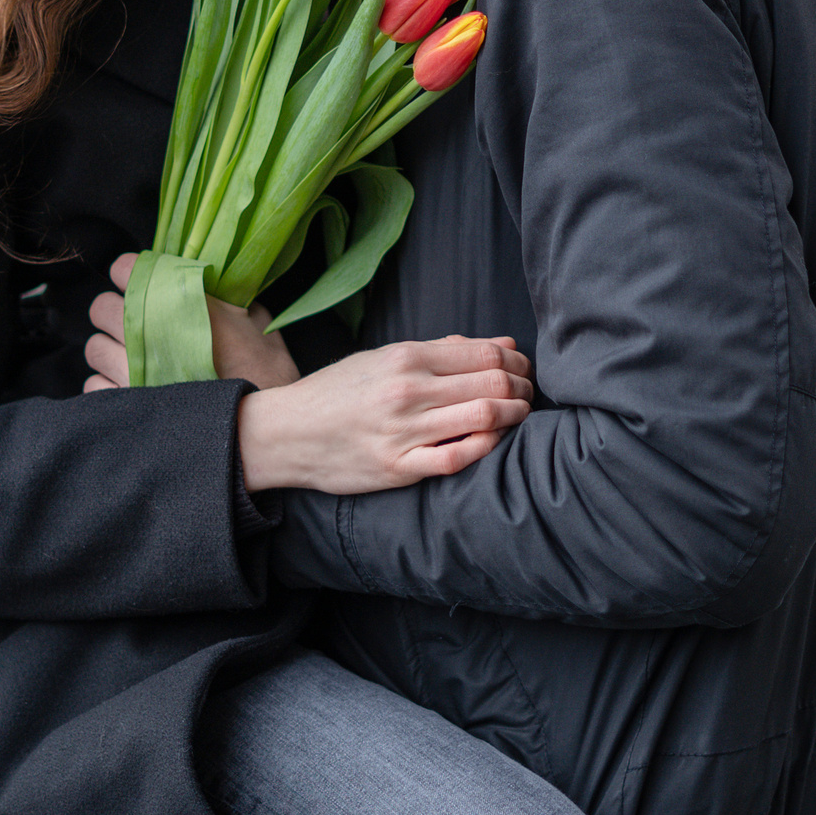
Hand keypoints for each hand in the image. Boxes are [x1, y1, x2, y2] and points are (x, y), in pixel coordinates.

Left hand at [85, 252, 300, 392]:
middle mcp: (148, 332)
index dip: (131, 274)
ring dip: (111, 351)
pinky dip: (109, 386)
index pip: (126, 269)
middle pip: (102, 307)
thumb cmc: (265, 378)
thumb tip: (226, 295)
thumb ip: (235, 304)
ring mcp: (131, 370)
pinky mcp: (123, 404)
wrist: (256, 431)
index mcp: (179, 304)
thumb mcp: (260, 328)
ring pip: (95, 347)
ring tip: (134, 362)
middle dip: (116, 313)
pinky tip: (132, 391)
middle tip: (136, 325)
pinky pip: (95, 385)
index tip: (140, 284)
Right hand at [231, 336, 535, 494]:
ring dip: (513, 416)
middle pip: (491, 384)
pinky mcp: (396, 468)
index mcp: (405, 357)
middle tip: (529, 392)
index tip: (524, 369)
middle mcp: (407, 391)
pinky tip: (493, 441)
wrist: (286, 433)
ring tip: (519, 415)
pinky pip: (455, 459)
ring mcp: (402, 432)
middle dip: (522, 388)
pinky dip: (484, 448)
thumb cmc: (338, 391)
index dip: (516, 362)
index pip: (483, 353)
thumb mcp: (383, 357)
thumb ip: (442, 351)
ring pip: (482, 418)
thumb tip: (501, 346)